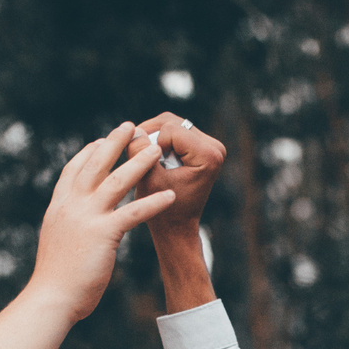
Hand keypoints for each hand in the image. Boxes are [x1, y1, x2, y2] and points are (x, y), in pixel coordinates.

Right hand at [24, 124, 177, 322]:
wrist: (50, 297)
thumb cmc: (54, 278)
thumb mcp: (57, 242)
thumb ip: (66, 227)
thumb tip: (72, 226)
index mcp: (59, 206)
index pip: (74, 170)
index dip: (89, 152)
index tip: (101, 139)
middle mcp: (71, 205)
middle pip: (96, 165)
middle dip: (114, 143)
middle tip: (131, 125)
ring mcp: (87, 217)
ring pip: (117, 181)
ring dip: (139, 163)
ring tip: (157, 149)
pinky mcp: (103, 233)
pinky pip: (134, 212)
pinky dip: (154, 202)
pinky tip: (170, 195)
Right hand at [129, 113, 225, 231]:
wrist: (177, 226)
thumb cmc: (162, 210)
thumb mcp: (148, 180)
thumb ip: (140, 153)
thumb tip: (133, 129)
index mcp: (208, 156)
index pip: (170, 130)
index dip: (151, 146)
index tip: (149, 169)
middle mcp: (215, 147)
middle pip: (171, 122)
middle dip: (150, 137)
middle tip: (139, 159)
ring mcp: (210, 145)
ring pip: (170, 123)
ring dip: (152, 138)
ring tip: (145, 160)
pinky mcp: (202, 146)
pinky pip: (174, 130)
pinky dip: (158, 140)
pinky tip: (152, 158)